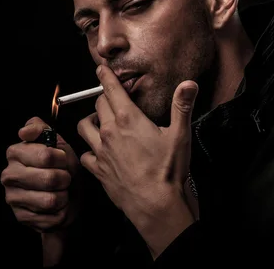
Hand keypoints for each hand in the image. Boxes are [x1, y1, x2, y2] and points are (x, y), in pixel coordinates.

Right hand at [1, 117, 80, 232]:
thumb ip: (40, 129)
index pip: (47, 156)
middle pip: (49, 179)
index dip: (62, 159)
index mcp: (15, 152)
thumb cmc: (60, 166)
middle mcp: (9, 175)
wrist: (65, 195)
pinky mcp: (21, 217)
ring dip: (64, 196)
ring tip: (61, 191)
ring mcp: (12, 198)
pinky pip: (52, 217)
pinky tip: (57, 206)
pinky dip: (61, 212)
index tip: (62, 160)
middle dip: (65, 179)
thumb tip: (24, 132)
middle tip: (64, 178)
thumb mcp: (56, 143)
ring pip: (51, 200)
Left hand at [77, 64, 198, 257]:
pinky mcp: (98, 170)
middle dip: (104, 97)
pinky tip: (97, 151)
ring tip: (99, 120)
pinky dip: (88, 150)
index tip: (101, 69)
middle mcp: (110, 132)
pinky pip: (85, 155)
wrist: (155, 205)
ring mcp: (101, 152)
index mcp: (128, 119)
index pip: (111, 89)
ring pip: (84, 126)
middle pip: (98, 105)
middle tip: (113, 97)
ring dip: (90, 120)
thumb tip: (188, 84)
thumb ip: (182, 106)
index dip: (105, 76)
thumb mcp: (180, 135)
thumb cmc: (167, 171)